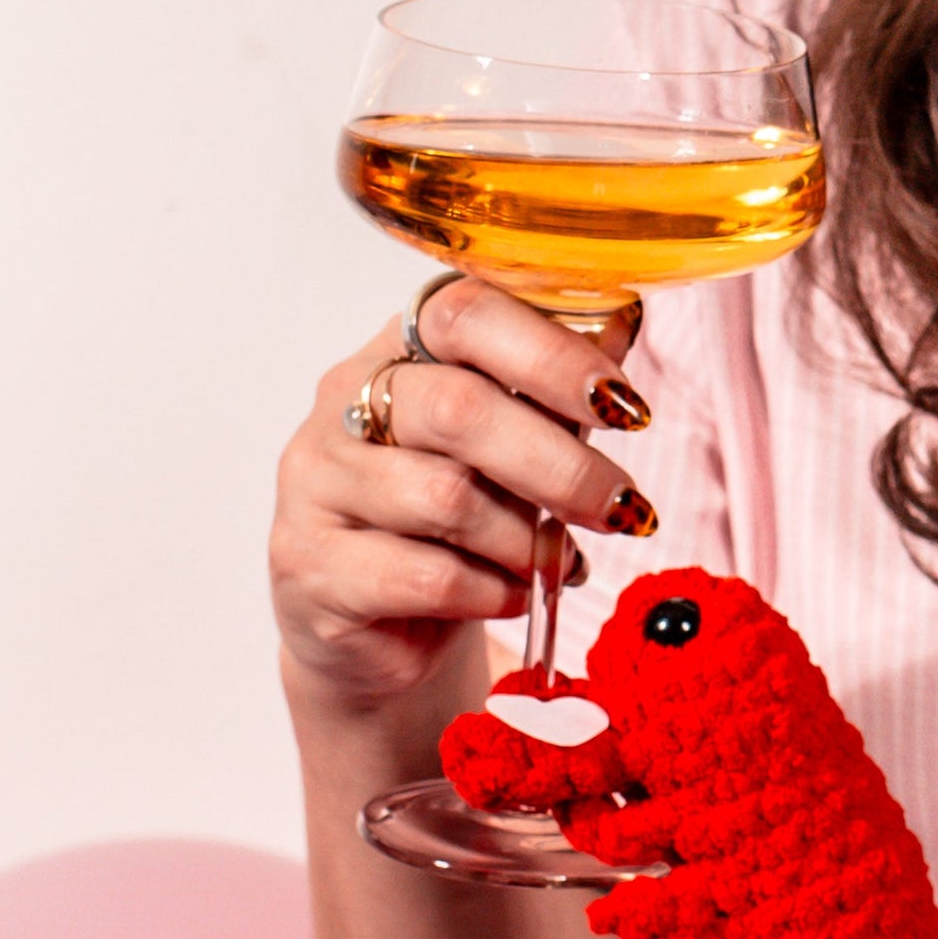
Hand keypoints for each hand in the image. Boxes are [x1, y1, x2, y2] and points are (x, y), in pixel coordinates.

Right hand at [268, 279, 654, 715]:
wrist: (379, 623)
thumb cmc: (456, 513)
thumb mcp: (512, 435)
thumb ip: (557, 383)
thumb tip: (623, 321)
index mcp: (397, 348)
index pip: (464, 315)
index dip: (552, 354)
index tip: (624, 405)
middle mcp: (343, 402)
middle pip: (459, 409)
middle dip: (561, 465)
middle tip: (620, 506)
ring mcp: (317, 484)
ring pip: (445, 498)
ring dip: (527, 539)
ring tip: (560, 561)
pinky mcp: (313, 567)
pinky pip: (425, 576)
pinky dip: (493, 589)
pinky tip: (516, 594)